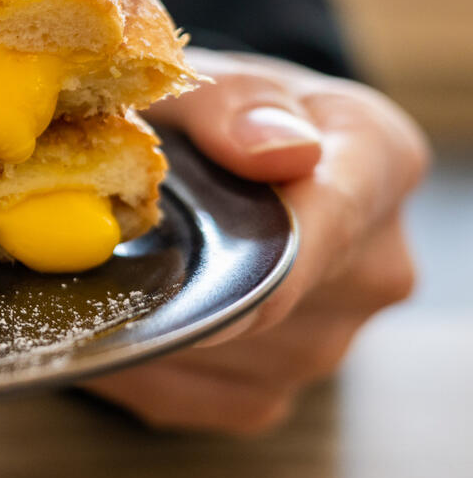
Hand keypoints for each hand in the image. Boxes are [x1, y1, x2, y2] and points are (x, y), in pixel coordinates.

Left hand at [80, 49, 428, 434]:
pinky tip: (107, 317)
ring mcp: (327, 341)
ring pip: (222, 355)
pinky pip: (190, 396)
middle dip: (179, 272)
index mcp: (380, 163)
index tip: (199, 262)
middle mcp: (373, 265)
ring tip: (106, 265)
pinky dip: (133, 364)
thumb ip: (235, 104)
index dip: (262, 247)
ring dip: (149, 319)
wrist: (195, 163)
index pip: (332, 219)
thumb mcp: (210, 81)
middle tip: (97, 244)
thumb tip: (277, 151)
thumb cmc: (206, 116)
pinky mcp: (267, 391)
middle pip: (270, 299)